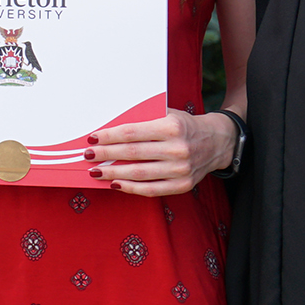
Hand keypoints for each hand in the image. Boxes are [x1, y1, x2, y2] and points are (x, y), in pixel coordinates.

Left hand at [84, 108, 238, 195]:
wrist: (217, 142)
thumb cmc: (185, 125)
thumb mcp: (169, 114)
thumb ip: (144, 120)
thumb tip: (110, 129)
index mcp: (172, 127)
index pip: (132, 133)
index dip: (110, 136)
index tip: (93, 138)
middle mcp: (177, 148)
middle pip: (132, 153)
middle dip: (106, 155)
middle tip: (88, 156)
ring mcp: (181, 169)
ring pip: (139, 174)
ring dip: (114, 173)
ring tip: (97, 171)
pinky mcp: (183, 185)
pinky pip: (151, 189)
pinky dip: (131, 188)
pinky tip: (116, 184)